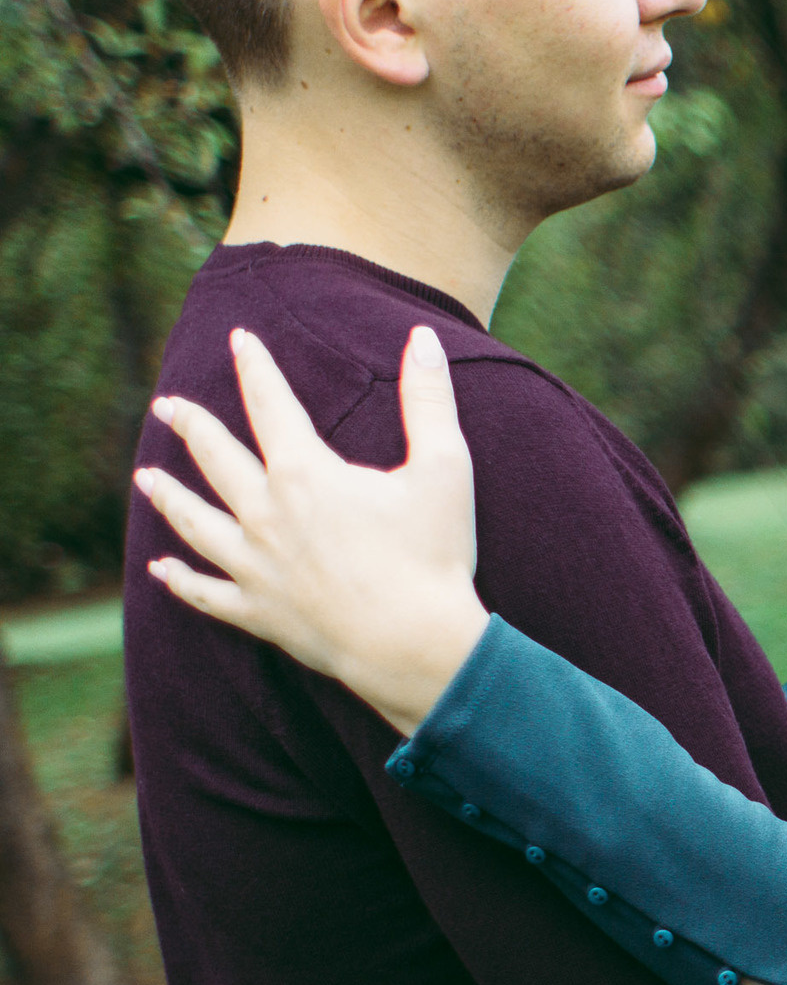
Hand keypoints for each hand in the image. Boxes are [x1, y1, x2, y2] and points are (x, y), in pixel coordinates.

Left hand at [135, 327, 489, 736]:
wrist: (416, 646)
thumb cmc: (434, 556)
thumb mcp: (444, 469)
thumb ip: (429, 400)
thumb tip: (424, 338)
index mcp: (306, 474)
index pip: (271, 405)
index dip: (255, 368)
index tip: (239, 340)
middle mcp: (266, 515)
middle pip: (216, 458)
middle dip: (190, 425)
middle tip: (166, 404)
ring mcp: (256, 566)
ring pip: (196, 523)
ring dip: (168, 497)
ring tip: (145, 477)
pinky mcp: (260, 612)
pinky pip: (207, 594)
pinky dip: (181, 582)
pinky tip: (161, 570)